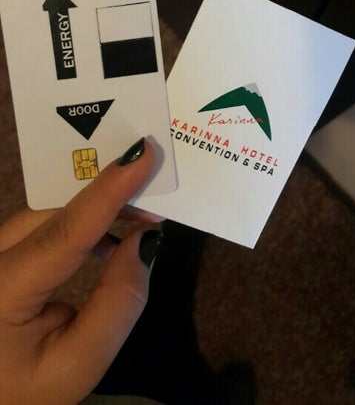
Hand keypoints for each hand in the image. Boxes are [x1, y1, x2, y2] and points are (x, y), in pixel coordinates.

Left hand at [0, 138, 162, 404]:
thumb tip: (145, 241)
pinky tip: (109, 239)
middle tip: (158, 192)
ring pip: (46, 211)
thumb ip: (117, 305)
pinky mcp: (2, 254)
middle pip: (53, 211)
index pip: (62, 231)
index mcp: (4, 287)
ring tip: (143, 216)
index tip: (141, 153)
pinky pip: (42, 224)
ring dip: (95, 207)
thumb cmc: (24, 391)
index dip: (106, 191)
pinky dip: (79, 223)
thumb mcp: (77, 365)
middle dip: (107, 194)